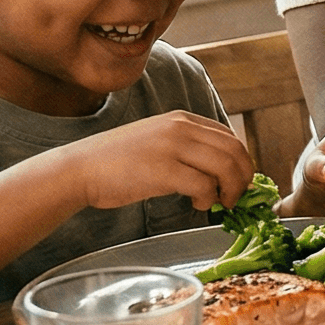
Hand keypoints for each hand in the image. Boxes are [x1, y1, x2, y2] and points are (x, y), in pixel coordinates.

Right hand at [63, 111, 251, 211]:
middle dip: (243, 177)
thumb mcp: (157, 140)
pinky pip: (204, 185)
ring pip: (225, 166)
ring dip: (230, 189)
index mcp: (181, 119)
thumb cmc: (117, 161)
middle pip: (234, 150)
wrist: (81, 168)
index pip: (229, 136)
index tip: (238, 180)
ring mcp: (172, 147)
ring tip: (219, 203)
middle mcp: (180, 127)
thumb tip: (219, 170)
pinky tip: (198, 204)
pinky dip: (209, 198)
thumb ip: (186, 147)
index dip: (241, 161)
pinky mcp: (163, 170)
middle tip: (235, 196)